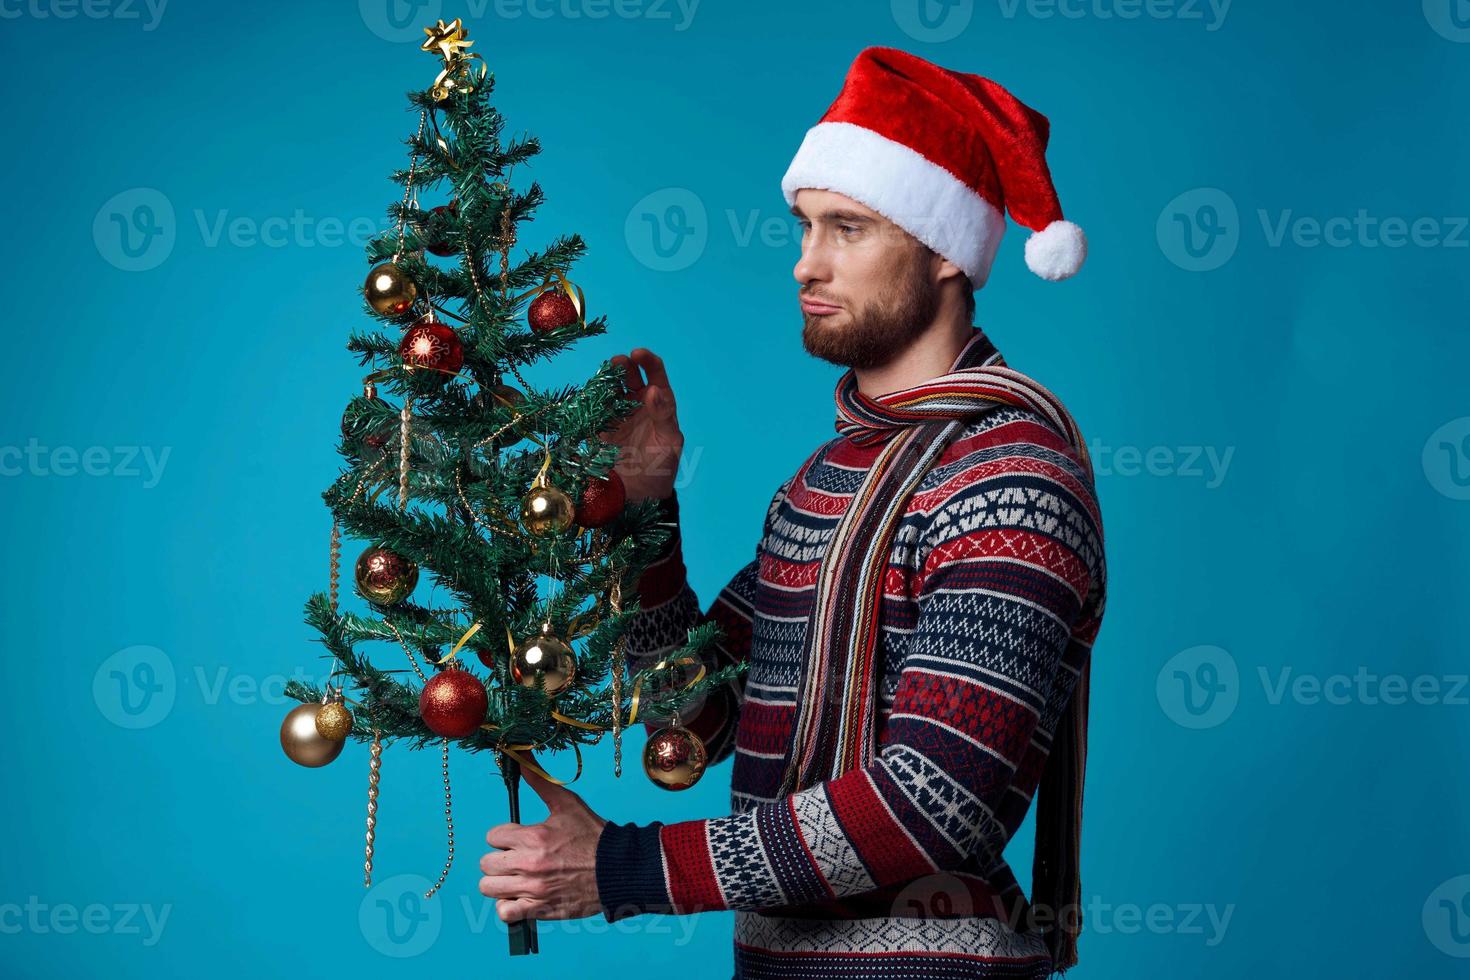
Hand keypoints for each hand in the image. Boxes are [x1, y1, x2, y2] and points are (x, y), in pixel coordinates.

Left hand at [479, 768, 608, 922]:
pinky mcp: (539, 909)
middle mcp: (529, 864)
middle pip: (486, 863)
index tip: (517, 838)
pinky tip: (520, 896)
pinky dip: (508, 906)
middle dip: (499, 858)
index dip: (504, 835)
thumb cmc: (593, 836)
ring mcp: (533, 889)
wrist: (617, 868)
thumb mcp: (567, 803)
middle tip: (515, 857)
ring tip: (515, 877)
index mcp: (533, 837)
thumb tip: (523, 760)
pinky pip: (505, 913)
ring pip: (489, 888)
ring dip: (499, 882)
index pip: (493, 836)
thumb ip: (540, 782)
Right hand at [602, 348, 683, 501]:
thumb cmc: (661, 469)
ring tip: (601, 378)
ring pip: (611, 390)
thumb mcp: (669, 443)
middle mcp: (639, 406)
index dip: (648, 361)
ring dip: (606, 381)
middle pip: (631, 377)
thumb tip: (654, 389)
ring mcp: (619, 416)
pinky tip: (588, 396)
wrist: (639, 497)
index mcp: (660, 406)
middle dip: (624, 366)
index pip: (656, 375)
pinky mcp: (601, 428)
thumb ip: (663, 415)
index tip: (637, 354)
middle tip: (616, 362)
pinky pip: (595, 408)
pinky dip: (591, 400)